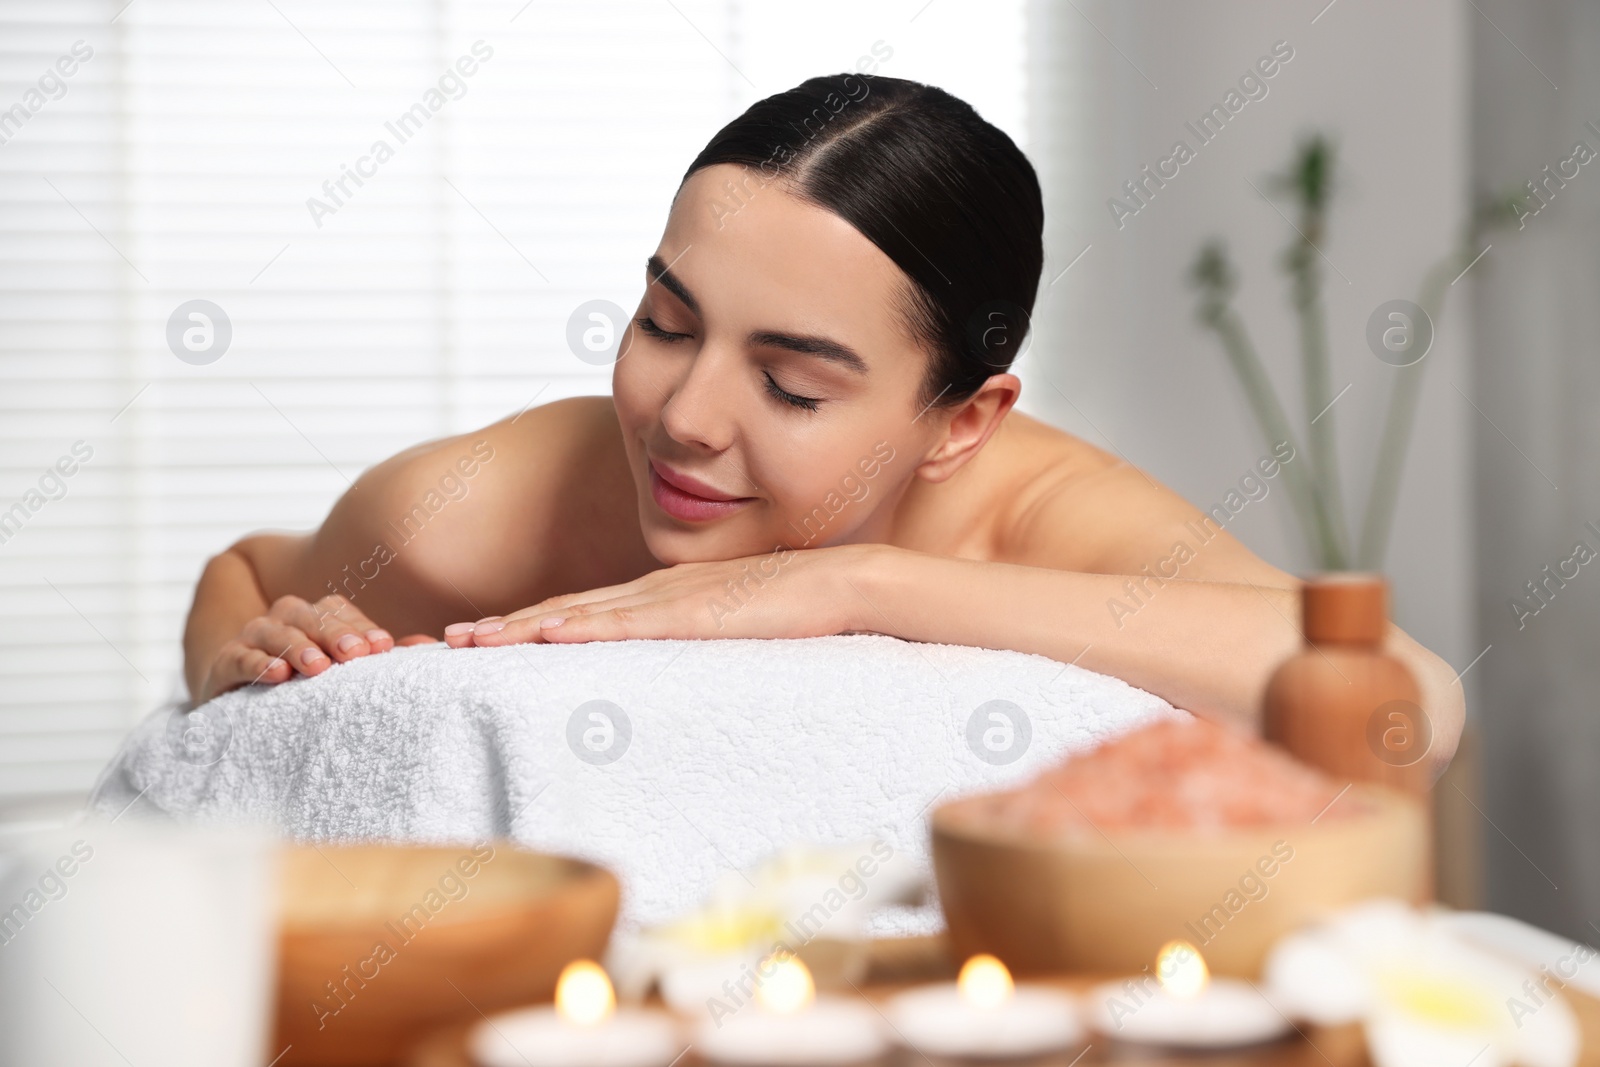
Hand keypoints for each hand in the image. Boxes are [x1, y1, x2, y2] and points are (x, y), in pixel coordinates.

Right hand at [195, 593, 422, 703]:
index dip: (361, 627)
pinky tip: (276, 675)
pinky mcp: (225, 662)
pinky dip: (257, 663)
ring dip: (298, 646)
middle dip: (335, 634)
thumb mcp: (339, 665)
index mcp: (315, 615)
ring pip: (275, 631)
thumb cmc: (303, 677)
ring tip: (318, 667)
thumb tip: (428, 646)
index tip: (383, 648)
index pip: (339, 612)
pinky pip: (239, 657)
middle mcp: (284, 619)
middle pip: (310, 616)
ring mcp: (252, 638)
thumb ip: (379, 653)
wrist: (241, 694)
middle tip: (355, 655)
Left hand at [441, 545, 873, 646]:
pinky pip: (625, 625)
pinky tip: (544, 636)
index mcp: (661, 597)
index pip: (579, 613)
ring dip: (520, 629)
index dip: (527, 625)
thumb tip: (670, 673)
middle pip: (563, 610)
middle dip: (503, 626)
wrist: (845, 584)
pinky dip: (580, 630)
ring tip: (469, 642)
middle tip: (446, 642)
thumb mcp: (731, 629)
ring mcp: (669, 600)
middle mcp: (653, 592)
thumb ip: (696, 642)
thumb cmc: (799, 610)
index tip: (482, 641)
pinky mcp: (693, 615)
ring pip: (579, 615)